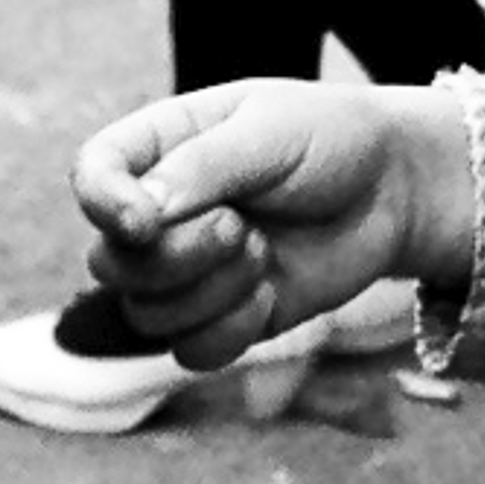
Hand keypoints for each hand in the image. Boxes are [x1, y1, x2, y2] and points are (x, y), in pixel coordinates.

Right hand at [71, 76, 474, 366]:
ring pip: (145, 315)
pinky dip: (230, 330)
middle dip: (177, 257)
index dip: (103, 204)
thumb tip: (140, 216)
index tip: (144, 221)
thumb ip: (202, 167)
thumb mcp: (270, 132)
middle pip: (110, 264)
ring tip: (263, 252)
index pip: (92, 177)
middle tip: (240, 226)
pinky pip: (189, 351)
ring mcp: (186, 270)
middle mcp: (159, 214)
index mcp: (159, 147)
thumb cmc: (330, 140)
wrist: (392, 190)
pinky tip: (270, 294)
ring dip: (209, 292)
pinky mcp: (220, 316)